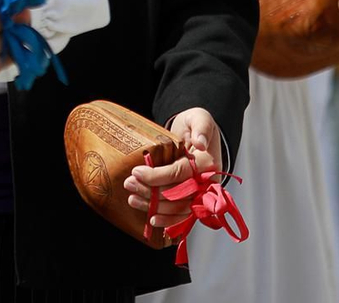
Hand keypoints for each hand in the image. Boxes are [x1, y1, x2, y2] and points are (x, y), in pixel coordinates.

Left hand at [122, 108, 222, 237]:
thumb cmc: (197, 126)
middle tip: (129, 184)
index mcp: (208, 165)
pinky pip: (181, 215)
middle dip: (151, 193)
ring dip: (154, 207)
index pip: (180, 174)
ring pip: (177, 208)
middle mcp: (206, 183)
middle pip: (177, 195)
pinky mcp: (191, 200)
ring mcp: (199, 194)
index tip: (137, 171)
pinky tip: (151, 218)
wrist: (197, 136)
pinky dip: (167, 220)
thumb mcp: (200, 118)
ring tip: (132, 199)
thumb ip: (201, 127)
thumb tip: (200, 143)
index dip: (157, 176)